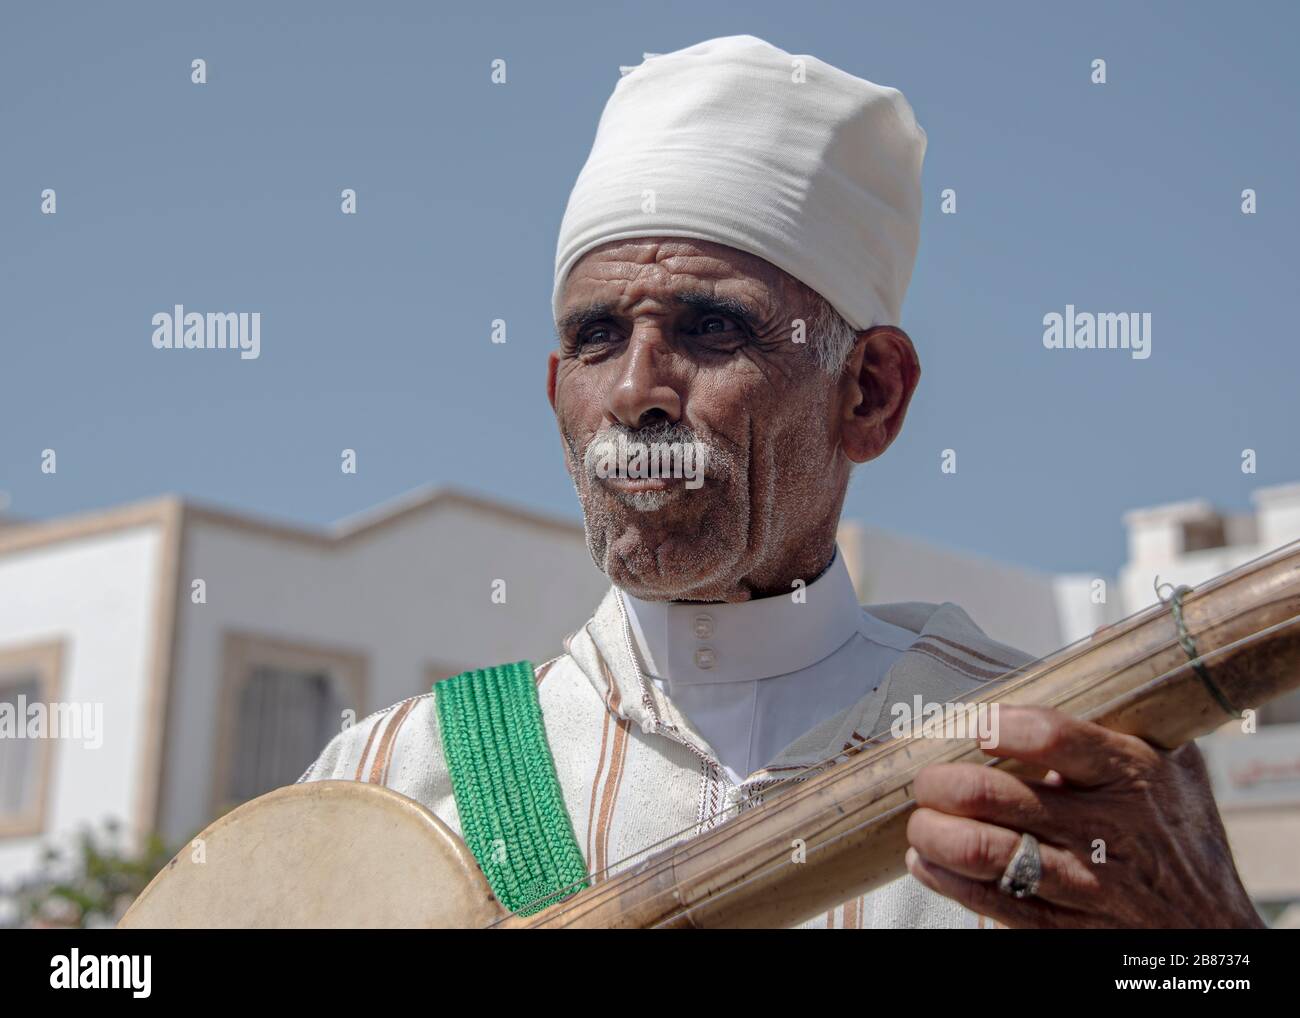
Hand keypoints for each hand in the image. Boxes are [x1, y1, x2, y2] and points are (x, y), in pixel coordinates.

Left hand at [903, 705, 1263, 927]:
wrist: (1212, 927)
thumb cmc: (1181, 833)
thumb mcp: (1177, 762)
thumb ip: (1131, 706)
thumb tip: (1095, 639)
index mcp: (1127, 774)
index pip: (1057, 740)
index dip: (1006, 728)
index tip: (974, 724)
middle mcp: (1103, 829)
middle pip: (998, 798)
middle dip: (943, 784)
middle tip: (926, 779)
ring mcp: (1082, 882)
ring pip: (985, 853)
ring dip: (935, 833)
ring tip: (921, 820)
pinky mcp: (1064, 925)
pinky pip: (992, 902)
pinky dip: (946, 879)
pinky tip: (926, 860)